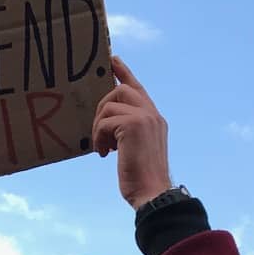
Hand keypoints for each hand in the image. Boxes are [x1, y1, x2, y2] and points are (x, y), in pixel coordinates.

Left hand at [91, 56, 171, 209]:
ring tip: (102, 147)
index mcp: (155, 119)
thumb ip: (128, 131)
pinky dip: (99, 138)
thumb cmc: (143, 179)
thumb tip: (106, 125)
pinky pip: (104, 122)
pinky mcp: (133, 125)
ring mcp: (144, 117)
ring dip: (99, 127)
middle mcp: (152, 114)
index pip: (137, 88)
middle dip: (103, 106)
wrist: (153, 194)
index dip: (124, 73)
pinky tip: (103, 154)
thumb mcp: (137, 149)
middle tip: (98, 130)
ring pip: (109, 106)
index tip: (112, 60)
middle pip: (121, 90)